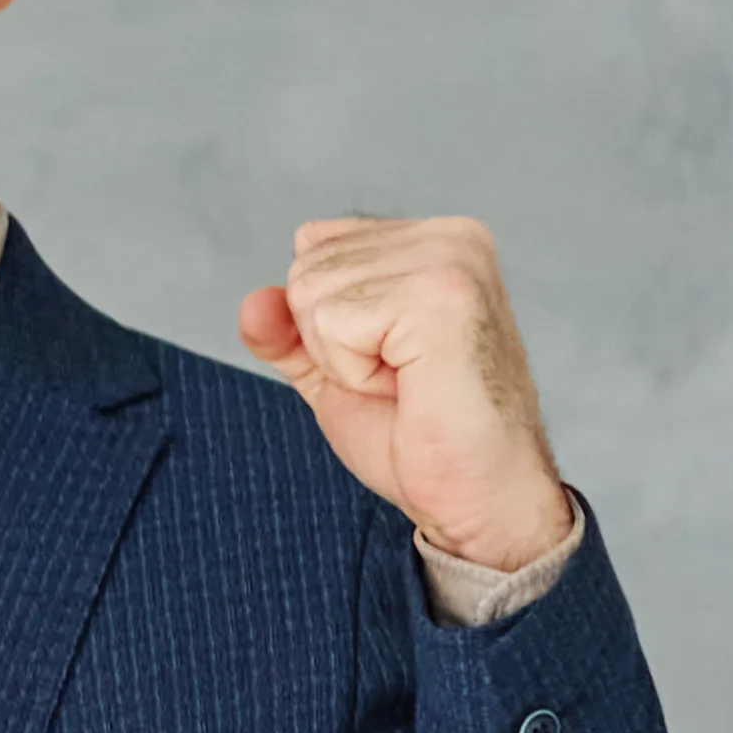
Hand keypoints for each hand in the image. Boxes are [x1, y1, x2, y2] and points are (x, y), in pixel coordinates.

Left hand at [242, 216, 572, 574]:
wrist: (479, 497)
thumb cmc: (422, 437)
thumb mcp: (334, 373)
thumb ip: (288, 331)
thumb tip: (253, 302)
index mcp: (433, 241)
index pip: (312, 244)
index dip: (324, 321)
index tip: (387, 361)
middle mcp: (450, 236)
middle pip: (305, 267)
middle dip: (329, 342)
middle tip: (399, 380)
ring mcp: (451, 259)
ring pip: (312, 292)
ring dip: (343, 359)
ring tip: (406, 383)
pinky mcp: (442, 293)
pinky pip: (332, 321)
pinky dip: (352, 370)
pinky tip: (409, 385)